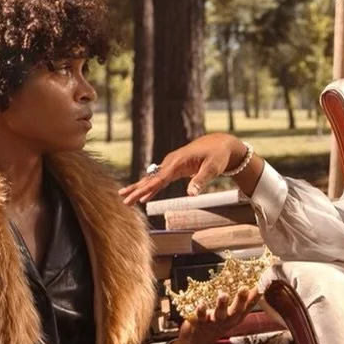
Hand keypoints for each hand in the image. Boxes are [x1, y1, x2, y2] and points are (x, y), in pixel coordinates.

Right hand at [120, 133, 256, 205]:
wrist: (221, 144)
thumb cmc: (217, 155)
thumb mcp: (212, 168)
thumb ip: (200, 181)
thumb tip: (191, 194)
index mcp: (177, 161)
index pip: (159, 179)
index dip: (146, 189)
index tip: (135, 197)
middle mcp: (171, 162)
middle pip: (151, 178)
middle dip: (136, 189)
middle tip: (122, 199)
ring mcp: (171, 165)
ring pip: (152, 179)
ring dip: (139, 188)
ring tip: (126, 198)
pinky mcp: (175, 169)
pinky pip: (160, 180)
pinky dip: (151, 187)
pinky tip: (144, 196)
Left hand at [162, 285, 259, 343]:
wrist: (197, 341)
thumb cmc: (218, 322)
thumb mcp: (233, 313)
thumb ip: (243, 300)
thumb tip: (254, 284)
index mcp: (237, 316)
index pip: (250, 305)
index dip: (256, 295)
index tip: (263, 284)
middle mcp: (228, 320)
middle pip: (237, 310)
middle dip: (241, 299)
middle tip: (244, 288)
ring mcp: (215, 322)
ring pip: (220, 314)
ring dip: (222, 305)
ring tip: (223, 295)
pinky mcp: (201, 323)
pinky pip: (201, 317)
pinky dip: (201, 311)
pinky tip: (201, 304)